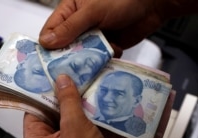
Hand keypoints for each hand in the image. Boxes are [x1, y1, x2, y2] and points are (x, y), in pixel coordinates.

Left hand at [23, 75, 116, 137]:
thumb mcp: (75, 129)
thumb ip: (68, 103)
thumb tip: (61, 80)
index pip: (33, 109)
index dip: (42, 92)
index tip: (52, 77)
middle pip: (51, 114)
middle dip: (63, 98)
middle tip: (71, 79)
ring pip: (66, 120)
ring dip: (75, 107)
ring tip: (83, 88)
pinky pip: (78, 128)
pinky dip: (84, 117)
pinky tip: (93, 106)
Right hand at [39, 0, 197, 53]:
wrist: (152, 4)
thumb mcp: (92, 11)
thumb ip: (70, 27)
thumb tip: (46, 42)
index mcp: (69, 12)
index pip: (50, 32)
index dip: (47, 47)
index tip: (48, 63)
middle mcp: (78, 27)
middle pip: (64, 48)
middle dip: (67, 58)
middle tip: (68, 71)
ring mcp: (92, 38)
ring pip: (80, 56)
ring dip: (85, 61)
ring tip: (91, 65)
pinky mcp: (104, 47)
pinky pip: (96, 59)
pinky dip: (100, 62)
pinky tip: (106, 60)